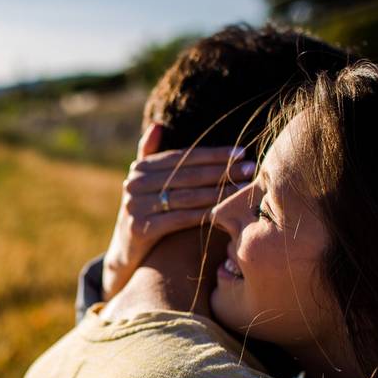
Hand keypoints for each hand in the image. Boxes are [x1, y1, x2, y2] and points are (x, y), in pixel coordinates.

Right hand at [101, 124, 255, 299]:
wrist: (128, 252)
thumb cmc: (146, 213)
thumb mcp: (145, 183)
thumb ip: (150, 154)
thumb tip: (158, 125)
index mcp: (139, 168)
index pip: (183, 157)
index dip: (213, 154)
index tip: (241, 152)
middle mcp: (134, 184)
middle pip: (188, 175)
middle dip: (222, 171)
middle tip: (250, 168)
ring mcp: (135, 206)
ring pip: (187, 196)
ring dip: (219, 192)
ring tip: (244, 188)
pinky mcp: (140, 228)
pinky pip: (180, 218)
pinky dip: (205, 213)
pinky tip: (226, 211)